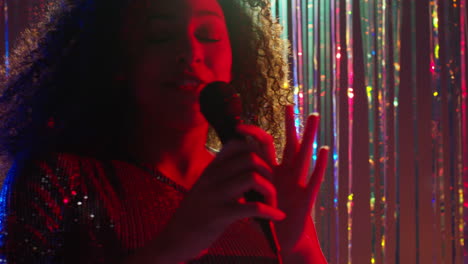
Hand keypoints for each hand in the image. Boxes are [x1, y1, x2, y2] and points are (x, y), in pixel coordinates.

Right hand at [159, 140, 285, 262]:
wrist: (174, 239)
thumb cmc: (195, 214)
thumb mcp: (206, 187)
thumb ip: (223, 175)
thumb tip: (249, 166)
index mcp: (212, 168)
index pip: (236, 144)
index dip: (256, 149)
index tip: (263, 165)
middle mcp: (213, 177)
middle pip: (250, 158)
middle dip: (268, 173)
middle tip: (269, 189)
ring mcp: (215, 194)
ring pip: (253, 178)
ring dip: (270, 191)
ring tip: (271, 204)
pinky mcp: (219, 214)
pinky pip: (252, 207)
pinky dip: (269, 212)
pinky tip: (276, 217)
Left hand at [236, 105, 328, 253]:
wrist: (283, 238)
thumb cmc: (267, 216)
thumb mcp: (254, 196)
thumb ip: (245, 180)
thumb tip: (225, 166)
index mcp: (271, 171)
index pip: (263, 146)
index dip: (253, 134)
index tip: (239, 125)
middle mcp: (286, 172)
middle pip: (288, 143)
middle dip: (289, 125)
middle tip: (289, 105)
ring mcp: (297, 182)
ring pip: (304, 155)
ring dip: (308, 135)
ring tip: (313, 116)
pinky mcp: (306, 197)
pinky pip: (314, 179)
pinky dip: (319, 165)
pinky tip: (324, 151)